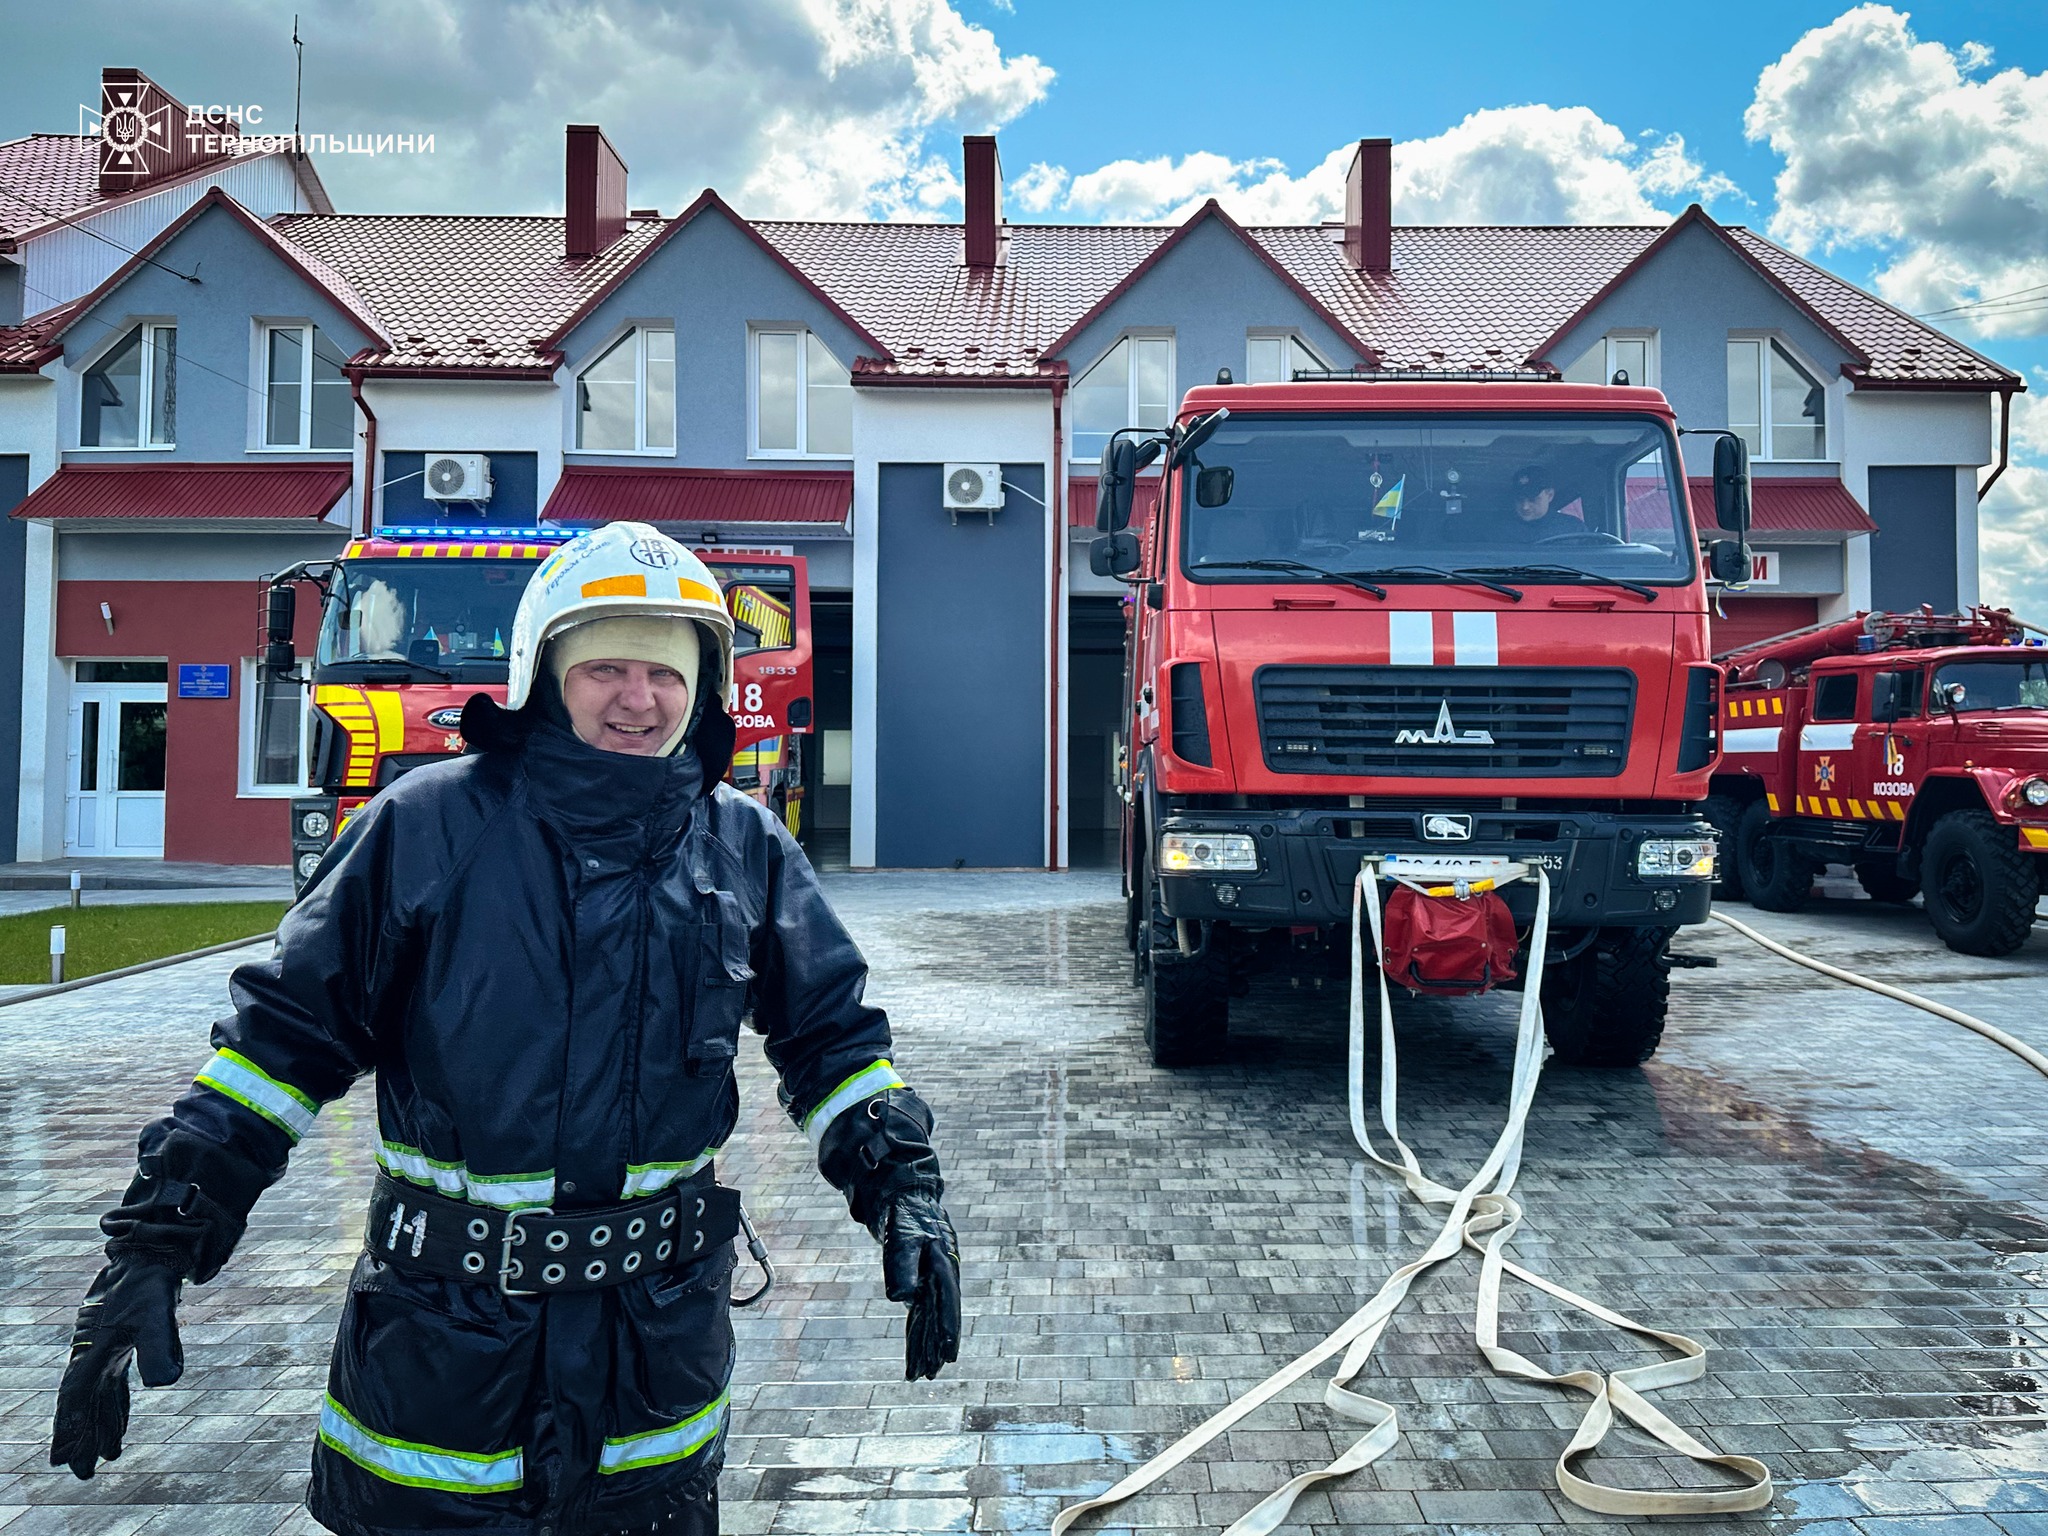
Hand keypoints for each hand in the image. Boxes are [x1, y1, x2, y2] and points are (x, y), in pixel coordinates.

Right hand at [50, 1260, 183, 1478]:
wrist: (152, 1254)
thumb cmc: (151, 1284)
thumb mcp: (156, 1315)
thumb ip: (158, 1348)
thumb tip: (167, 1383)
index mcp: (91, 1351)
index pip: (76, 1399)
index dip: (70, 1429)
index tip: (62, 1461)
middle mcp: (92, 1353)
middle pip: (83, 1404)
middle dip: (82, 1438)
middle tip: (83, 1473)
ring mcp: (104, 1349)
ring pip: (98, 1397)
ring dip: (101, 1426)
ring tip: (107, 1456)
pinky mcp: (119, 1345)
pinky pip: (112, 1385)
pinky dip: (115, 1407)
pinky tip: (118, 1426)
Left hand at [881, 1190, 959, 1381]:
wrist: (905, 1200)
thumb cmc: (904, 1218)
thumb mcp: (901, 1238)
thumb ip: (901, 1266)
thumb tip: (900, 1299)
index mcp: (943, 1265)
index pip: (947, 1303)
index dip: (948, 1330)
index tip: (949, 1355)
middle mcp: (941, 1278)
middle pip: (941, 1317)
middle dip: (937, 1347)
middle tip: (932, 1374)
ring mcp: (932, 1282)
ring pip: (930, 1319)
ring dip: (926, 1346)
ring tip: (923, 1374)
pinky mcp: (921, 1284)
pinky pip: (919, 1314)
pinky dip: (917, 1334)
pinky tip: (917, 1352)